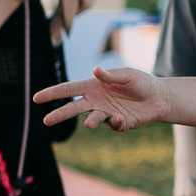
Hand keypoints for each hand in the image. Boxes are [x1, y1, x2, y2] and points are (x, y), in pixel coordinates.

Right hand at [37, 67, 165, 130]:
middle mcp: (96, 100)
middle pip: (73, 108)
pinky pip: (112, 125)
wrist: (159, 97)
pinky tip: (122, 117)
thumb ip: (111, 75)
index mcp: (93, 86)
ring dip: (90, 122)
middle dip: (59, 114)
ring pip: (90, 119)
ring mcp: (106, 113)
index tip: (36, 98)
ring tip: (90, 124)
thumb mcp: (127, 75)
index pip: (69, 89)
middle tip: (46, 121)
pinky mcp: (117, 123)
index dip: (52, 93)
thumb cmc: (141, 82)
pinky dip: (115, 122)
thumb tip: (95, 71)